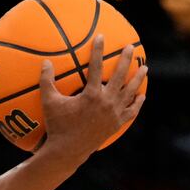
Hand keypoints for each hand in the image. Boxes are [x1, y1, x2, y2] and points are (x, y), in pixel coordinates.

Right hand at [37, 35, 146, 160]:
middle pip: (120, 76)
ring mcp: (114, 114)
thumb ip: (47, 81)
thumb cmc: (57, 126)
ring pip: (130, 92)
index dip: (98, 50)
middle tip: (131, 47)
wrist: (67, 152)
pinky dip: (137, 103)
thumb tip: (45, 62)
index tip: (101, 37)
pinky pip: (131, 112)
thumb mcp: (49, 103)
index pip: (96, 66)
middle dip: (127, 59)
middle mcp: (106, 102)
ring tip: (145, 67)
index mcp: (91, 95)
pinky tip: (141, 96)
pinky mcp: (116, 125)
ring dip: (138, 79)